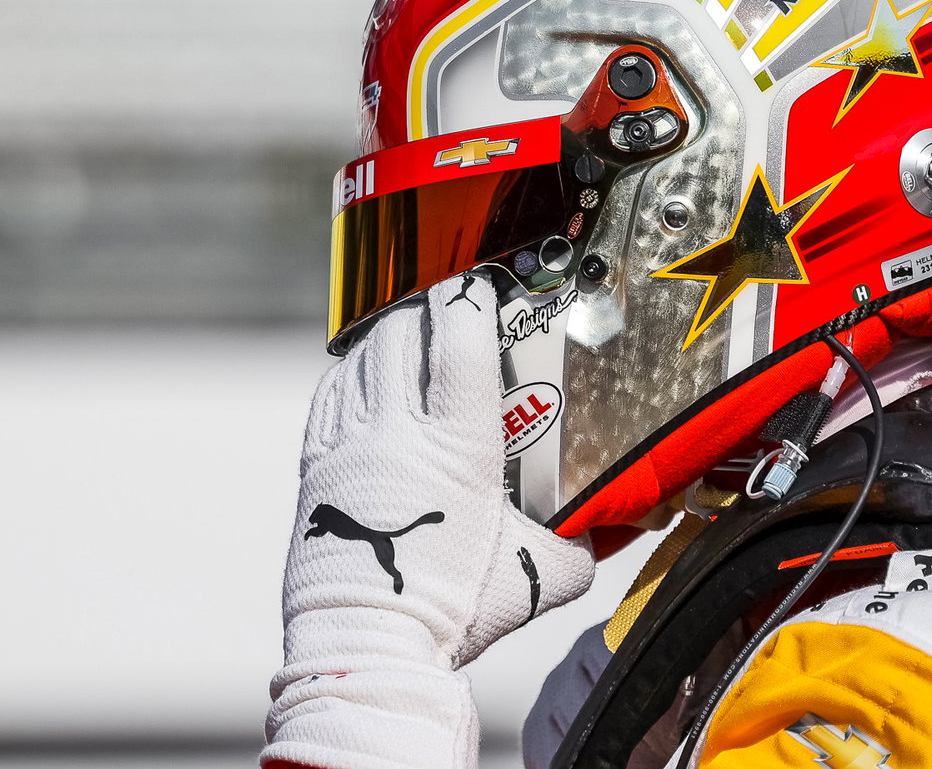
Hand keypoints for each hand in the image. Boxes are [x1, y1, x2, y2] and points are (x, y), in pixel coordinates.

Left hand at [263, 272, 594, 768]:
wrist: (369, 642)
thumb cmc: (451, 610)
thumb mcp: (538, 576)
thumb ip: (582, 542)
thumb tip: (613, 525)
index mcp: (458, 444)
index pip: (458, 339)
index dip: (470, 301)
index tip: (482, 290)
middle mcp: (399, 430)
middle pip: (404, 332)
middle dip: (428, 312)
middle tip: (450, 314)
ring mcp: (352, 442)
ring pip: (364, 355)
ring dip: (389, 336)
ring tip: (411, 337)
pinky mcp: (318, 463)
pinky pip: (331, 393)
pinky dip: (352, 372)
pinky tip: (367, 377)